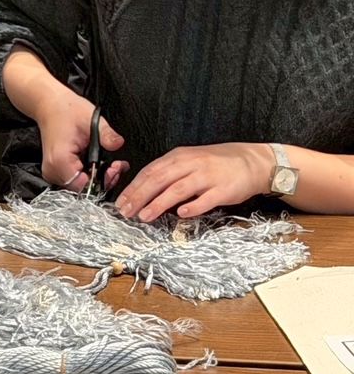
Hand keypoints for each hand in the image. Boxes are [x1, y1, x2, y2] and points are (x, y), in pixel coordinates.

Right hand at [32, 84, 127, 192]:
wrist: (49, 106)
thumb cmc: (67, 110)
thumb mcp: (91, 119)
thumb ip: (106, 135)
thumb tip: (119, 144)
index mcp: (60, 160)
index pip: (84, 187)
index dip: (102, 180)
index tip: (114, 168)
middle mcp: (53, 170)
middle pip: (82, 189)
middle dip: (102, 180)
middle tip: (116, 166)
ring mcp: (52, 172)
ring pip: (80, 186)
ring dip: (97, 178)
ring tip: (110, 164)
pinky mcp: (56, 171)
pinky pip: (75, 180)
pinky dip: (89, 174)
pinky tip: (98, 164)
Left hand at [115, 143, 273, 221]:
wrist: (252, 161)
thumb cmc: (216, 163)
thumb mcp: (189, 161)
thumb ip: (169, 173)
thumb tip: (145, 190)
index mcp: (179, 156)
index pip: (150, 171)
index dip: (134, 187)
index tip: (121, 202)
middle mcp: (191, 164)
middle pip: (159, 179)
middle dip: (140, 196)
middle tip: (127, 211)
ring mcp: (208, 176)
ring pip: (178, 189)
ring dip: (159, 203)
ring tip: (145, 216)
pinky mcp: (224, 189)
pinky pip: (206, 199)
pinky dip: (192, 207)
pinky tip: (180, 214)